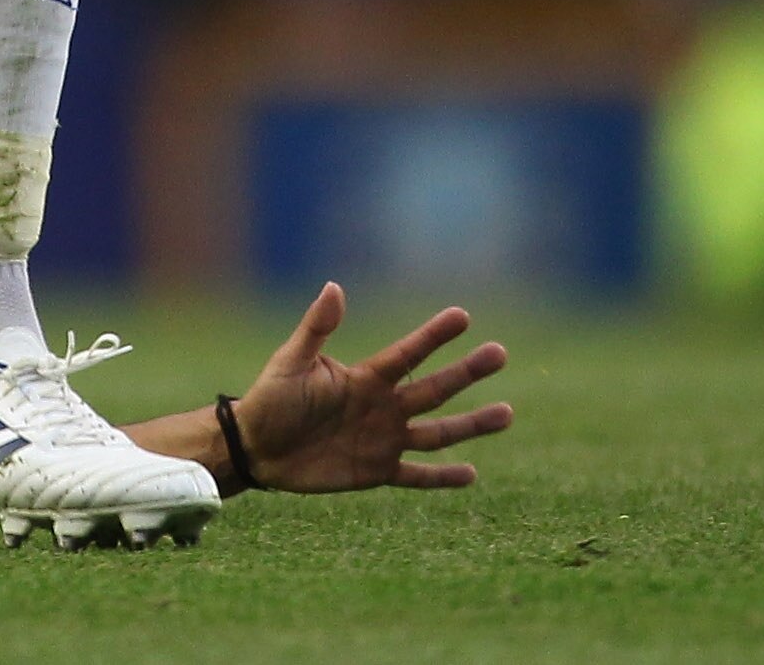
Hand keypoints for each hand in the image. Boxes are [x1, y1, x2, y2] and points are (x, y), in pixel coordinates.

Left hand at [228, 283, 510, 493]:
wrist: (257, 447)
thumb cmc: (272, 398)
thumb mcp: (292, 361)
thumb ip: (316, 328)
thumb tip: (334, 286)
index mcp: (367, 376)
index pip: (408, 353)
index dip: (434, 336)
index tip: (463, 315)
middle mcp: (384, 406)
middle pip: (434, 388)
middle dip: (467, 372)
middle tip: (500, 353)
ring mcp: (385, 439)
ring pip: (438, 432)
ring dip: (471, 424)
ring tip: (507, 413)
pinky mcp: (377, 471)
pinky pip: (416, 475)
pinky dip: (442, 477)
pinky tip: (471, 474)